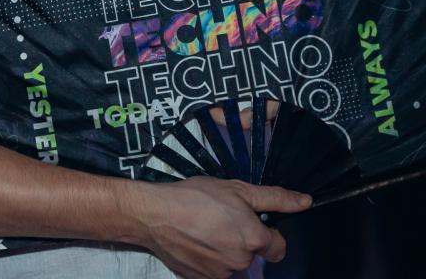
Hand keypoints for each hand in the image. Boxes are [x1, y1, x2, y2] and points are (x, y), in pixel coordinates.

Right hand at [135, 176, 310, 278]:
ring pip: (233, 264)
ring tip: (204, 230)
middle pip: (253, 255)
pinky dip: (208, 260)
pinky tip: (195, 242)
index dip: (268, 233)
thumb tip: (305, 201)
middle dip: (242, 240)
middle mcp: (242, 261)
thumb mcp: (236, 188)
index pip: (279, 247)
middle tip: (221, 221)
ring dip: (225, 251)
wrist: (153, 214)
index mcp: (254, 239)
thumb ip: (274, 198)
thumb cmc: (193, 197)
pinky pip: (214, 272)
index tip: (251, 222)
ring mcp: (221, 274)